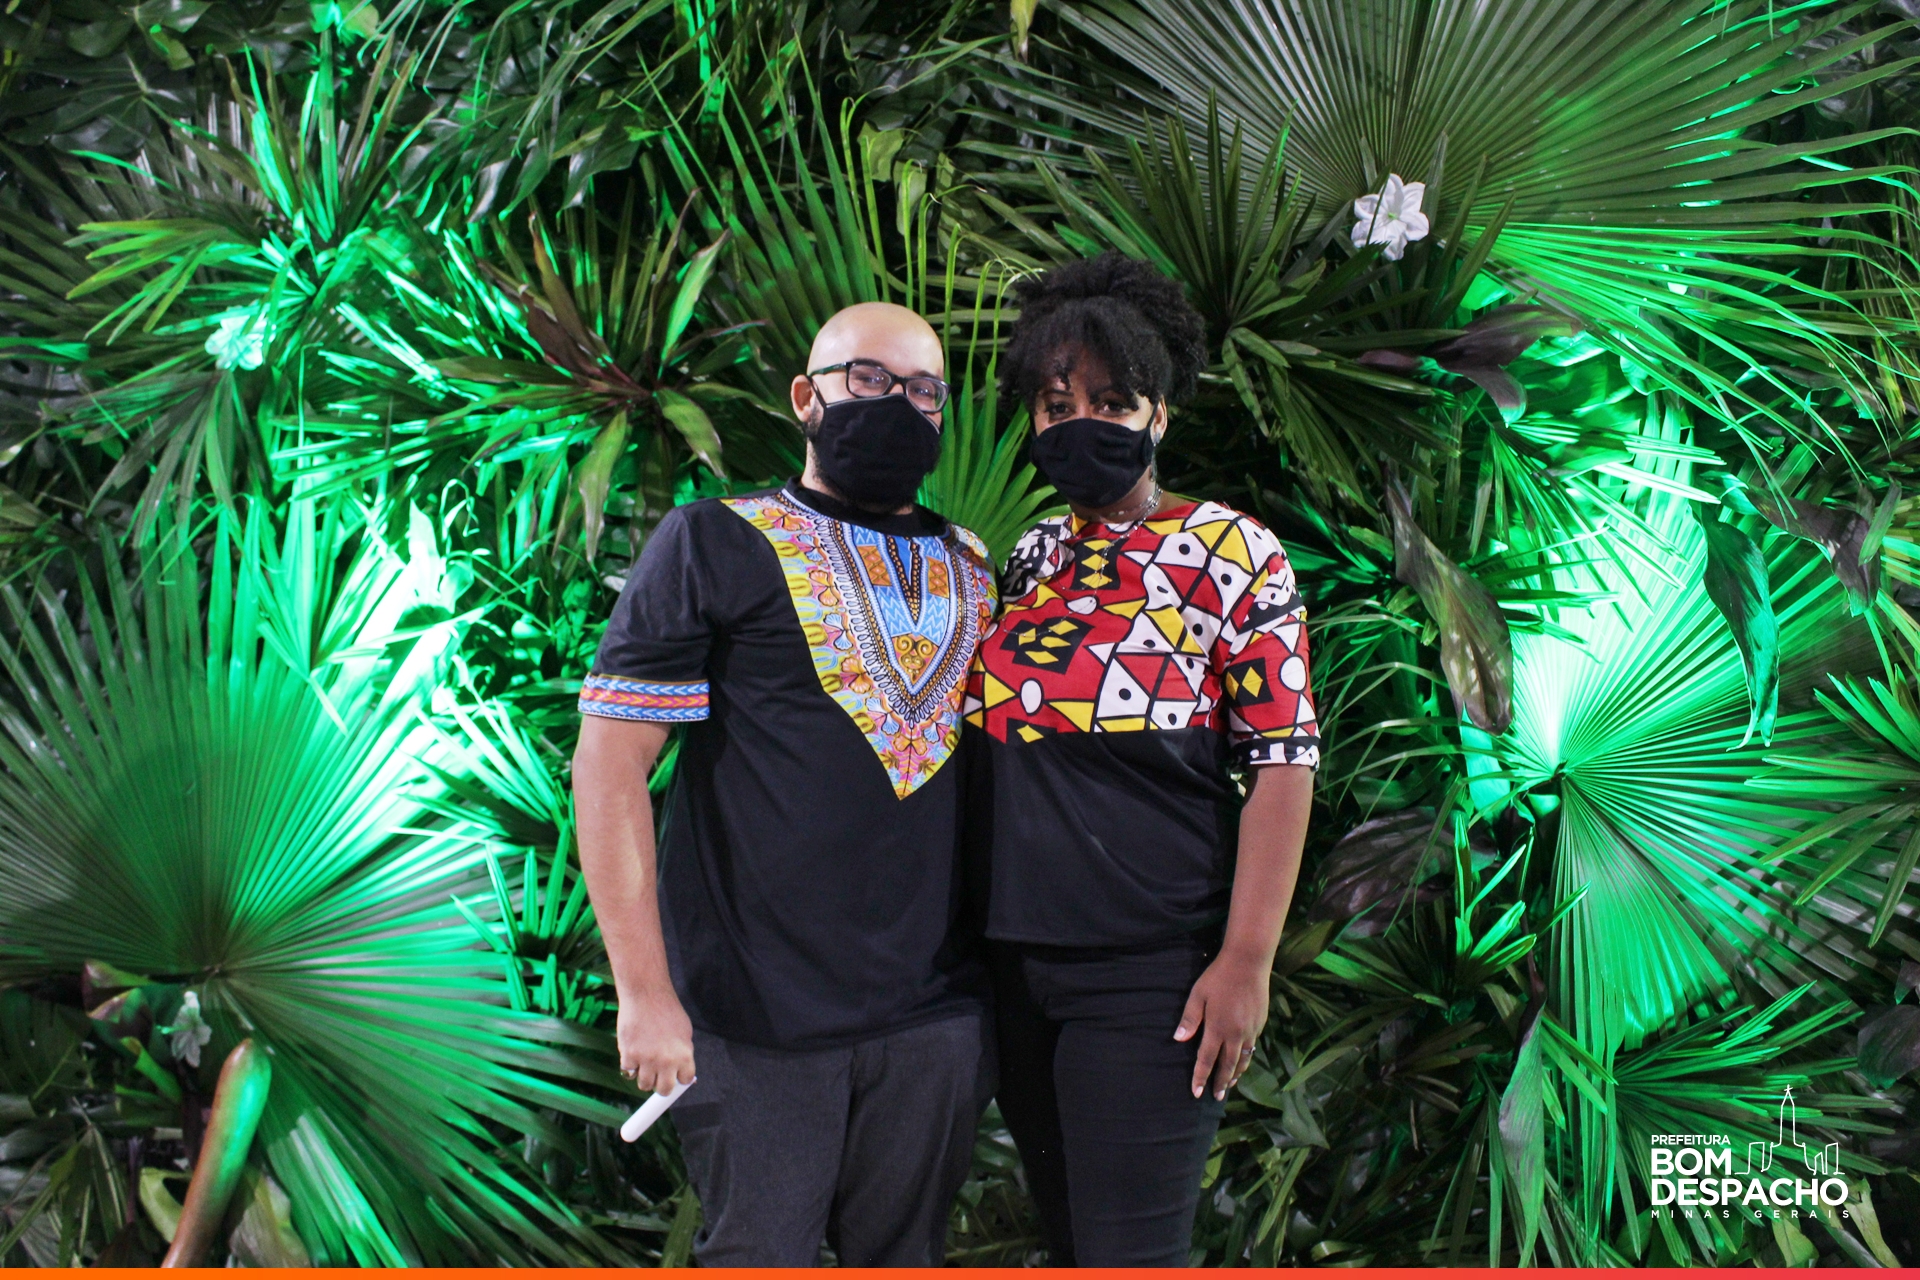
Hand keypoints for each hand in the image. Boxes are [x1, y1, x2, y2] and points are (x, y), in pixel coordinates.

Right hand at [617, 984, 695, 1095]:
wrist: (646, 993)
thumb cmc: (666, 1010)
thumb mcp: (684, 1031)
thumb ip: (684, 1053)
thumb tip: (685, 1075)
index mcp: (684, 1055)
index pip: (684, 1081)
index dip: (678, 1078)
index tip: (673, 1075)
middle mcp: (667, 1061)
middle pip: (664, 1090)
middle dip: (660, 1085)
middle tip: (657, 1076)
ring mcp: (647, 1060)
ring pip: (644, 1085)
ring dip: (644, 1077)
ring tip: (644, 1062)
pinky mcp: (629, 1055)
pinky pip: (628, 1073)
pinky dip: (629, 1066)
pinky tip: (632, 1052)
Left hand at [1173, 950, 1270, 1100]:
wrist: (1248, 963)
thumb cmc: (1218, 977)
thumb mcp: (1198, 995)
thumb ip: (1189, 1019)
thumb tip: (1178, 1039)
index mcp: (1218, 1028)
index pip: (1206, 1059)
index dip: (1200, 1077)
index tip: (1196, 1092)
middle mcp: (1236, 1034)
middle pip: (1228, 1065)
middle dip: (1221, 1083)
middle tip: (1217, 1097)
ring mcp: (1250, 1030)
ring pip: (1243, 1059)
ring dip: (1236, 1074)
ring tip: (1230, 1085)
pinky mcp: (1260, 1023)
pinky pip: (1252, 1047)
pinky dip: (1246, 1059)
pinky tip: (1242, 1061)